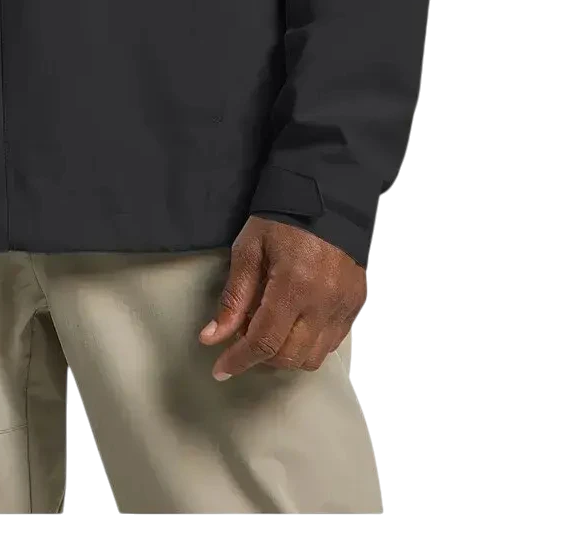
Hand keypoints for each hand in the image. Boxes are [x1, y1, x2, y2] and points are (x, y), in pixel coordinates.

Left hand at [199, 217, 365, 378]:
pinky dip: (307, 344)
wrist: (328, 198)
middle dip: (260, 358)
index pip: (264, 341)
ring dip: (285, 355)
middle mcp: (323, 303)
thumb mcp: (249, 248)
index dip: (239, 360)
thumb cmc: (283, 218)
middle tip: (242, 337)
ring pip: (312, 358)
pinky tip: (293, 324)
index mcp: (294, 284)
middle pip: (289, 357)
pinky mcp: (356, 306)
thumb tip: (212, 336)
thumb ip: (234, 295)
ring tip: (269, 329)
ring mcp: (344, 307)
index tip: (220, 369)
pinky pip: (330, 344)